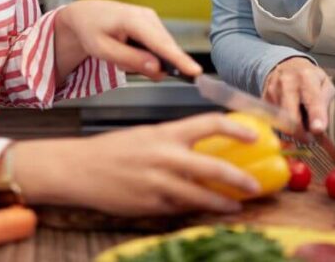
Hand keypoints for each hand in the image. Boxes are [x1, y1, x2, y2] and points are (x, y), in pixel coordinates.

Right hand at [12, 113, 262, 215]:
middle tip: (255, 185)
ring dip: (222, 202)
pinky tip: (202, 211)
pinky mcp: (150, 205)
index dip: (237, 130)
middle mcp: (165, 155)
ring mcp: (158, 182)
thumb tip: (205, 148)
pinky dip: (194, 210)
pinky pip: (180, 209)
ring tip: (235, 205)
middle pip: (215, 166)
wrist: (79, 169)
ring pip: (201, 195)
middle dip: (240, 178)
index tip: (255, 137)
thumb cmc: (113, 150)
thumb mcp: (147, 136)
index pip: (210, 123)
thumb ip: (175, 142)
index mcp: (166, 132)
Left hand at [54, 0, 201, 80]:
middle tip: (128, 65)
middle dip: (156, 64)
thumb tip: (157, 69)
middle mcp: (147, 16)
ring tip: (120, 55)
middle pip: (165, 47)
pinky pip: (157, 45)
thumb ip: (131, 60)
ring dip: (146, 59)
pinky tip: (127, 50)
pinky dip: (145, 54)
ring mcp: (151, 18)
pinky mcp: (152, 24)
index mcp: (132, 19)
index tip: (194, 71)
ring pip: (161, 48)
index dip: (178, 59)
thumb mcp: (102, 50)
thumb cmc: (90, 30)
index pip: (160, 43)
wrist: (85, 14)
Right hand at [261, 56, 334, 141]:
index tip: (318, 129)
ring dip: (291, 130)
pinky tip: (289, 121)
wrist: (286, 65)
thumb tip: (319, 128)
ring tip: (300, 126)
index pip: (312, 99)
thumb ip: (325, 104)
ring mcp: (272, 91)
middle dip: (300, 133)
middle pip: (291, 115)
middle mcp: (287, 83)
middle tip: (308, 139)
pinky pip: (273, 121)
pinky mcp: (263, 99)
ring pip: (281, 122)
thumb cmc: (310, 79)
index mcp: (307, 77)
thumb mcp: (325, 85)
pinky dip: (282, 127)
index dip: (316, 116)